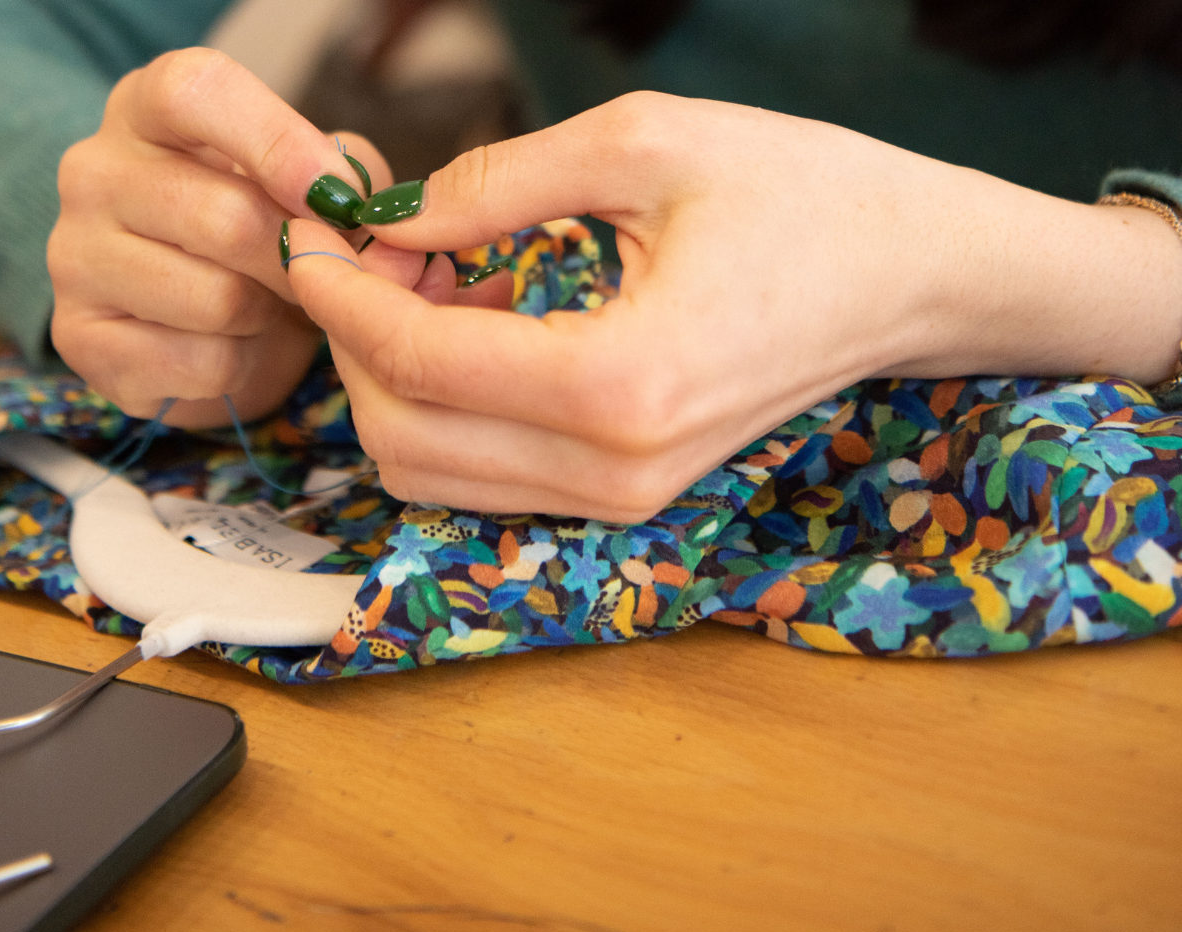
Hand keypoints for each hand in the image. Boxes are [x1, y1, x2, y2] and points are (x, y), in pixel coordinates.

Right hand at [47, 48, 388, 426]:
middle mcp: (94, 173)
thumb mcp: (307, 182)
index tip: (336, 195)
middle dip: (297, 260)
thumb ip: (346, 172)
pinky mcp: (83, 340)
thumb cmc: (259, 234)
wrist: (201, 320)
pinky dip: (238, 367)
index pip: (194, 91)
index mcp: (146, 110)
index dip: (277, 143)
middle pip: (222, 217)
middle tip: (320, 274)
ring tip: (263, 307)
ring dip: (266, 316)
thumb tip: (360, 207)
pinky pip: (198, 363)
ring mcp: (75, 258)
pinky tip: (228, 348)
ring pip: (216, 300)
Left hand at [285, 92, 1181, 521]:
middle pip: (404, 436)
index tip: (311, 231)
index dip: (340, 294)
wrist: (907, 276)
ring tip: (427, 276)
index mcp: (622, 382)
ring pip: (431, 471)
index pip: (419, 361)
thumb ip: (495, 183)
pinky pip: (484, 473)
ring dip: (395, 377)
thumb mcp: (646, 144)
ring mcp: (621, 499)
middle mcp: (616, 469)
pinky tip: (474, 318)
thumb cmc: (803, 197)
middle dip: (356, 341)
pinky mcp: (624, 496)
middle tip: (372, 248)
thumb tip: (387, 217)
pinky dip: (446, 405)